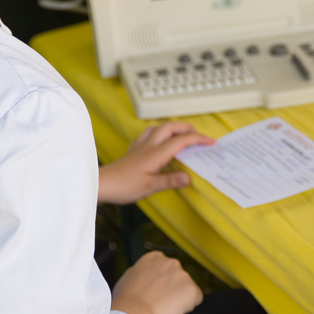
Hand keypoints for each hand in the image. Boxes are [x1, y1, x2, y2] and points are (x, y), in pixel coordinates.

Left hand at [97, 122, 213, 204]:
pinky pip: (149, 133)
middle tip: (199, 135)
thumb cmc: (123, 186)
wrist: (102, 184)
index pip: (181, 141)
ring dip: (174, 127)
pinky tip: (159, 137)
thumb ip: (170, 181)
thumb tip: (189, 178)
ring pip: (160, 127)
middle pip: (171, 127)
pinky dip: (160, 131)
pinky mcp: (133, 149)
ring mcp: (140, 145)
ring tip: (182, 133)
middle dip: (187, 128)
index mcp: (156, 153)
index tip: (210, 142)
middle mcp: (149, 145)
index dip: (198, 140)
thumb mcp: (150, 187)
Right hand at [110, 251, 202, 313]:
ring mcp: (183, 275)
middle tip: (158, 302)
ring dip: (179, 298)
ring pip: (186, 289)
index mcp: (155, 257)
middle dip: (171, 289)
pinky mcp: (192, 289)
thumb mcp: (128, 278)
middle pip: (177, 278)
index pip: (165, 270)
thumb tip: (144, 274)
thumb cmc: (126, 300)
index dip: (159, 285)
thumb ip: (141, 272)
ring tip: (163, 308)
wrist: (133, 313)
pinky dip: (187, 306)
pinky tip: (173, 311)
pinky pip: (195, 299)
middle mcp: (171, 262)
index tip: (152, 293)